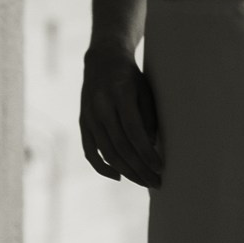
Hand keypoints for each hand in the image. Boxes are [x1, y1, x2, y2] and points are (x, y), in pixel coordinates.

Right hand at [81, 44, 161, 188]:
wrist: (102, 60)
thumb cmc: (131, 76)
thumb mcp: (145, 90)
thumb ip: (147, 117)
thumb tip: (149, 147)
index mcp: (120, 95)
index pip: (134, 132)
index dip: (146, 153)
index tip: (160, 168)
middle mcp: (101, 107)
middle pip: (120, 146)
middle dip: (139, 168)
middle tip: (156, 183)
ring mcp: (89, 116)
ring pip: (106, 152)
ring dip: (126, 171)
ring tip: (143, 182)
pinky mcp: (83, 123)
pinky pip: (90, 151)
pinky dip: (102, 167)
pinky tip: (118, 176)